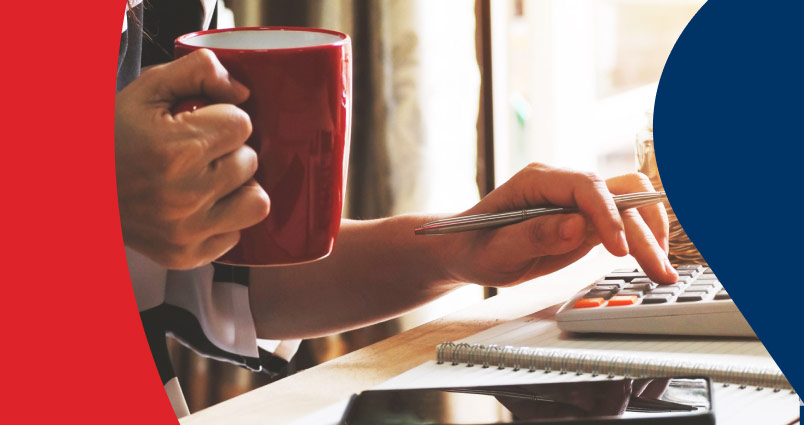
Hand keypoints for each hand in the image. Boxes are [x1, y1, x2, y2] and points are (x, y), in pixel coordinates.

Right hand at [115, 49, 269, 268]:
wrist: (72, 187)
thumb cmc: (113, 135)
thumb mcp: (147, 89)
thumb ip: (199, 71)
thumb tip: (243, 92)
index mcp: (177, 151)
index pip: (242, 124)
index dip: (222, 118)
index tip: (198, 124)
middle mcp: (185, 196)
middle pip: (250, 161)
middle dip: (229, 150)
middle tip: (198, 152)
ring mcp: (187, 232)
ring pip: (256, 202)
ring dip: (238, 187)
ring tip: (209, 179)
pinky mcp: (186, 256)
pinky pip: (236, 234)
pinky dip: (223, 219)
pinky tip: (198, 206)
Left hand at [440, 163, 675, 285]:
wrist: (467, 250)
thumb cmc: (474, 247)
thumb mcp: (497, 249)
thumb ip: (534, 236)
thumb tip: (577, 226)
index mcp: (538, 181)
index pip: (587, 186)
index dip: (608, 215)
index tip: (619, 250)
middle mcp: (563, 184)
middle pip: (618, 193)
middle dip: (641, 230)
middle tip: (657, 269)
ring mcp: (577, 200)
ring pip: (630, 202)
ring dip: (650, 232)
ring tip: (662, 269)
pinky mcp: (586, 220)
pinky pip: (623, 221)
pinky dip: (641, 239)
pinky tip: (651, 261)